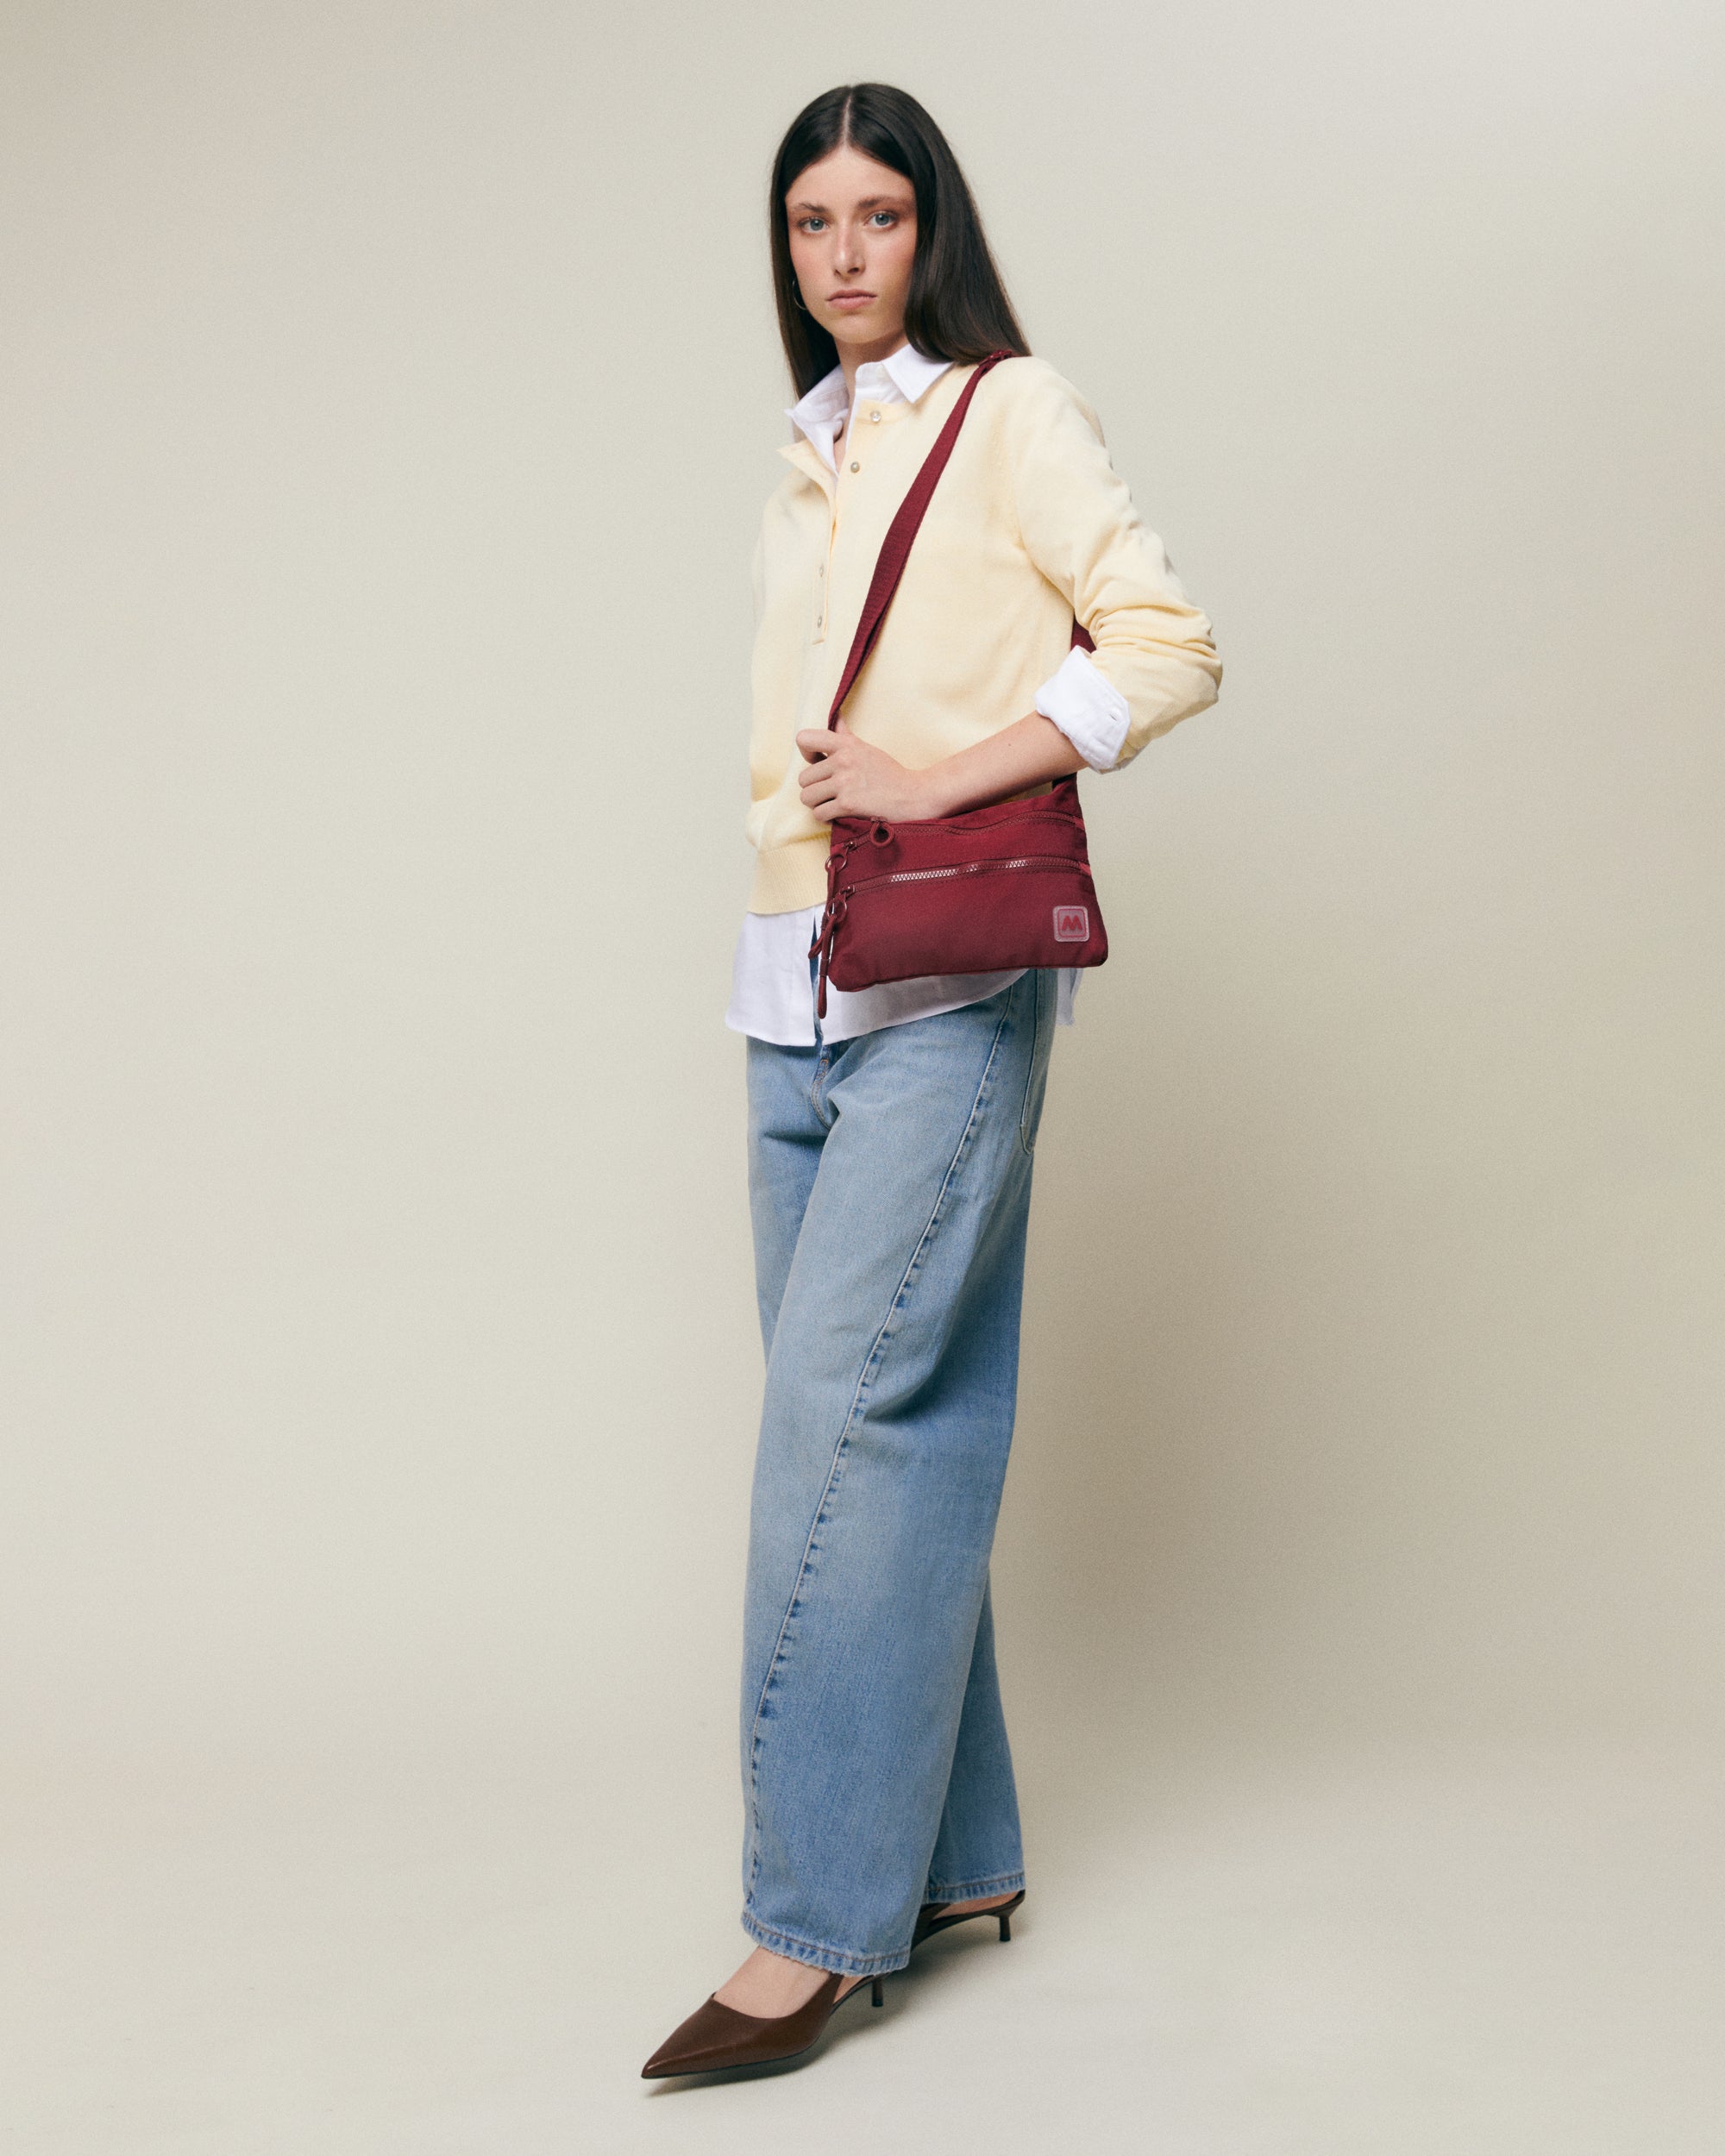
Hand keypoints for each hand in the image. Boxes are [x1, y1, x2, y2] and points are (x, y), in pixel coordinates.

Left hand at [795, 719, 939, 822]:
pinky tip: (840, 813)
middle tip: (831, 791)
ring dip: (818, 804)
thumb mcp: (867, 749)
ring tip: (833, 803)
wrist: (914, 796)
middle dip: (815, 787)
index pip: (804, 738)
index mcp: (845, 744)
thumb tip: (836, 717)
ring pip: (806, 797)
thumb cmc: (889, 774)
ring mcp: (844, 783)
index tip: (818, 761)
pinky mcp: (847, 804)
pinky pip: (819, 813)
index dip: (806, 753)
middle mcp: (843, 760)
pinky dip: (827, 817)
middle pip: (803, 778)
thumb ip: (846, 736)